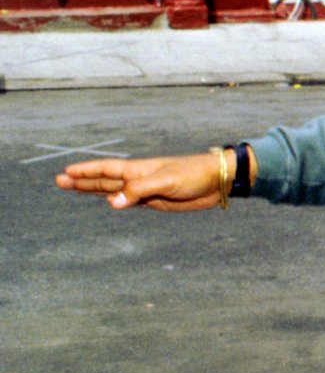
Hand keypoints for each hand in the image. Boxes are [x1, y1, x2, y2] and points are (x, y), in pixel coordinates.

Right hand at [56, 151, 227, 211]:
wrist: (217, 182)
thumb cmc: (193, 174)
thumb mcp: (165, 181)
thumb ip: (138, 191)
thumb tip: (111, 203)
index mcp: (139, 169)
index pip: (106, 169)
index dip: (86, 171)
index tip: (66, 172)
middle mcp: (138, 178)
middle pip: (104, 179)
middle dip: (82, 181)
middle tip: (58, 181)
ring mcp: (145, 190)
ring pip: (113, 190)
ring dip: (94, 190)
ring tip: (72, 188)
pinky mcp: (155, 201)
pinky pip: (129, 201)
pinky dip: (116, 201)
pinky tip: (106, 201)